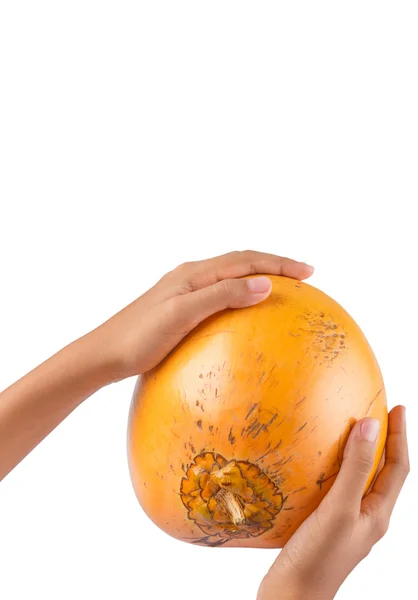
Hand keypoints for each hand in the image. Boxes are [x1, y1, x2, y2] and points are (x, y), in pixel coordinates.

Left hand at [0, 249, 312, 479]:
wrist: (103, 355)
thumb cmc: (139, 338)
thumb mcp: (182, 315)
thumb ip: (222, 296)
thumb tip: (265, 283)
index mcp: (194, 273)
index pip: (246, 259)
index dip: (279, 262)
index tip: (309, 271)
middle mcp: (191, 276)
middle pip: (241, 262)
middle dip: (274, 265)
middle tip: (305, 276)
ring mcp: (184, 292)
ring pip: (230, 277)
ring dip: (259, 277)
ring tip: (282, 291)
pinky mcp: (179, 309)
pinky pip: (219, 296)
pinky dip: (241, 297)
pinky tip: (245, 319)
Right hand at [257, 406, 408, 599]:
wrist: (291, 599)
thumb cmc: (317, 558)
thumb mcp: (339, 509)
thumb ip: (355, 469)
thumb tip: (370, 425)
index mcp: (377, 515)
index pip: (398, 468)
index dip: (400, 436)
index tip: (396, 407)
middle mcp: (366, 518)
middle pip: (383, 473)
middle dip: (385, 442)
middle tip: (376, 411)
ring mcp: (346, 523)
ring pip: (360, 481)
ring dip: (360, 454)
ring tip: (349, 429)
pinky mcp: (325, 526)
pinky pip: (337, 489)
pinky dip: (334, 469)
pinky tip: (314, 462)